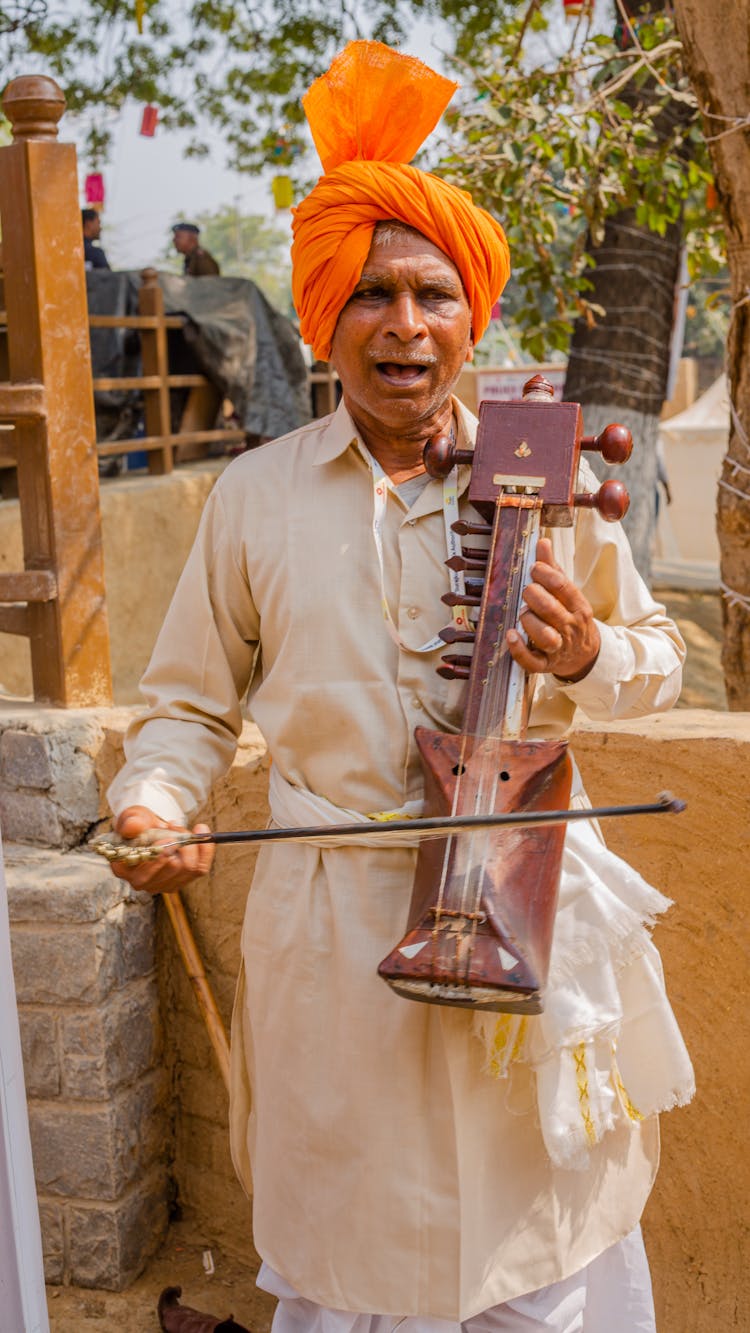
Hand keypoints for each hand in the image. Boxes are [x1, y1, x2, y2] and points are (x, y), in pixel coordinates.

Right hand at [110, 805, 214, 894]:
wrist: (149, 828)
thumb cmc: (139, 824)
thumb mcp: (133, 817)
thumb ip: (132, 821)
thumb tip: (132, 826)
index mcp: (124, 868)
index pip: (145, 873)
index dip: (161, 854)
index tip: (168, 834)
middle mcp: (141, 882)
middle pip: (172, 867)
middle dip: (178, 841)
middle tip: (173, 825)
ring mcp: (161, 885)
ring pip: (188, 868)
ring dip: (189, 843)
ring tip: (178, 829)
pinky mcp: (179, 882)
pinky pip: (200, 869)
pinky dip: (205, 850)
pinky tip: (199, 832)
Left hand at [505, 537, 600, 681]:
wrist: (585, 655)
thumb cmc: (571, 618)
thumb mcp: (568, 593)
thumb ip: (553, 569)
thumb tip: (542, 541)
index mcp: (578, 606)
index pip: (563, 586)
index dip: (545, 573)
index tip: (534, 568)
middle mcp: (570, 627)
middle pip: (551, 609)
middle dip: (533, 595)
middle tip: (527, 591)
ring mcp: (559, 648)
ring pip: (544, 635)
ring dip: (528, 620)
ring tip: (524, 613)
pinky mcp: (545, 664)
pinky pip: (532, 661)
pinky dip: (519, 649)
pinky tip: (511, 635)